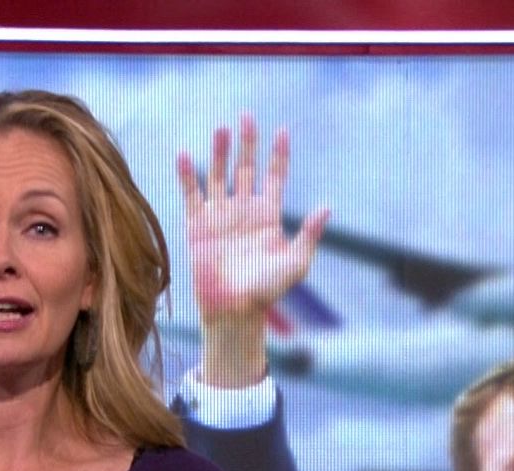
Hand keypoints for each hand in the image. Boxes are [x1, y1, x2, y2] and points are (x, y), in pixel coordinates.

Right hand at [175, 113, 328, 387]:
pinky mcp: (197, 226)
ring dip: (219, 153)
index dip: (278, 154)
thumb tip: (328, 207)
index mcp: (268, 216)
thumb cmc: (268, 292)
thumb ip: (309, 235)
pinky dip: (187, 175)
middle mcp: (243, 211)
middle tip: (246, 115)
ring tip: (221, 129)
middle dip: (247, 143)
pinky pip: (191, 195)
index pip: (274, 176)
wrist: (234, 311)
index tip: (282, 130)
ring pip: (219, 176)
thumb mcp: (296, 264)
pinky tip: (185, 155)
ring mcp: (220, 216)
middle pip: (245, 168)